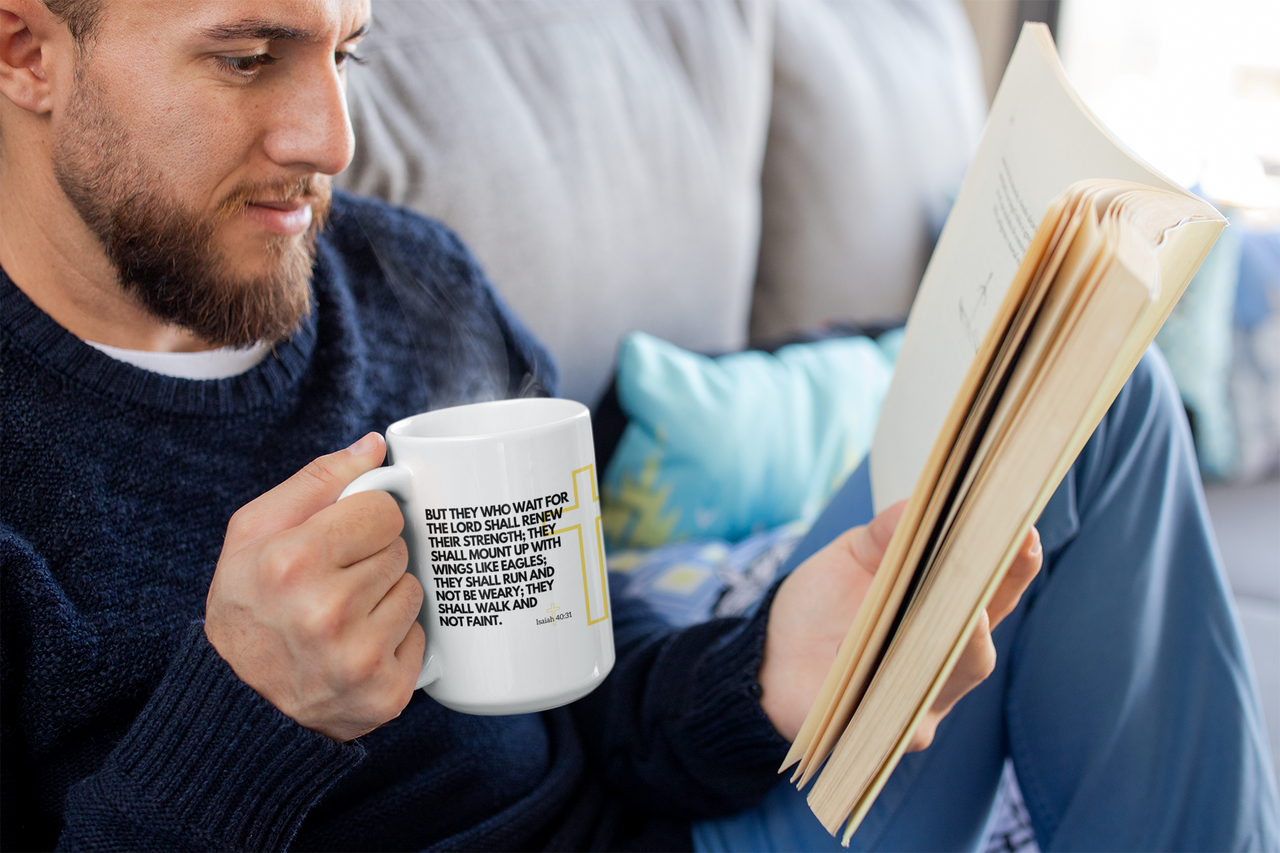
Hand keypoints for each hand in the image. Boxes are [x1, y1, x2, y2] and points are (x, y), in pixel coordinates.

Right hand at [204, 433, 425, 741]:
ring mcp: (361, 657)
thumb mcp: (253, 533)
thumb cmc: (246, 608)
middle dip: (371, 560)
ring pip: (413, 591)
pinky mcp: (387, 693)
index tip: (338, 541)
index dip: (362, 522)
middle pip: (399, 550)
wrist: (236, 704)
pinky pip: (420, 637)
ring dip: (386, 598)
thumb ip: (317, 480)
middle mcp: (328, 611)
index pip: (382, 510)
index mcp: (294, 561)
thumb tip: (375, 446)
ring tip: (344, 617)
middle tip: (333, 584)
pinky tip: (357, 648)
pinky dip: (395, 640)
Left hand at [758, 502, 1041, 747]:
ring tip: (966, 614)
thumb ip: (887, 534)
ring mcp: (915, 701)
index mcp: (944, 615)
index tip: (1024, 531)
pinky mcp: (878, 729)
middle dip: (993, 605)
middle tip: (993, 570)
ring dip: (961, 644)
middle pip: (982, 642)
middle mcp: (942, 663)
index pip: (995, 592)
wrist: (768, 654)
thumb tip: (916, 507)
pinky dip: (897, 687)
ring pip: (952, 678)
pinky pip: (897, 716)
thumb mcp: (854, 556)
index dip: (1015, 565)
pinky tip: (878, 660)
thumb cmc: (823, 604)